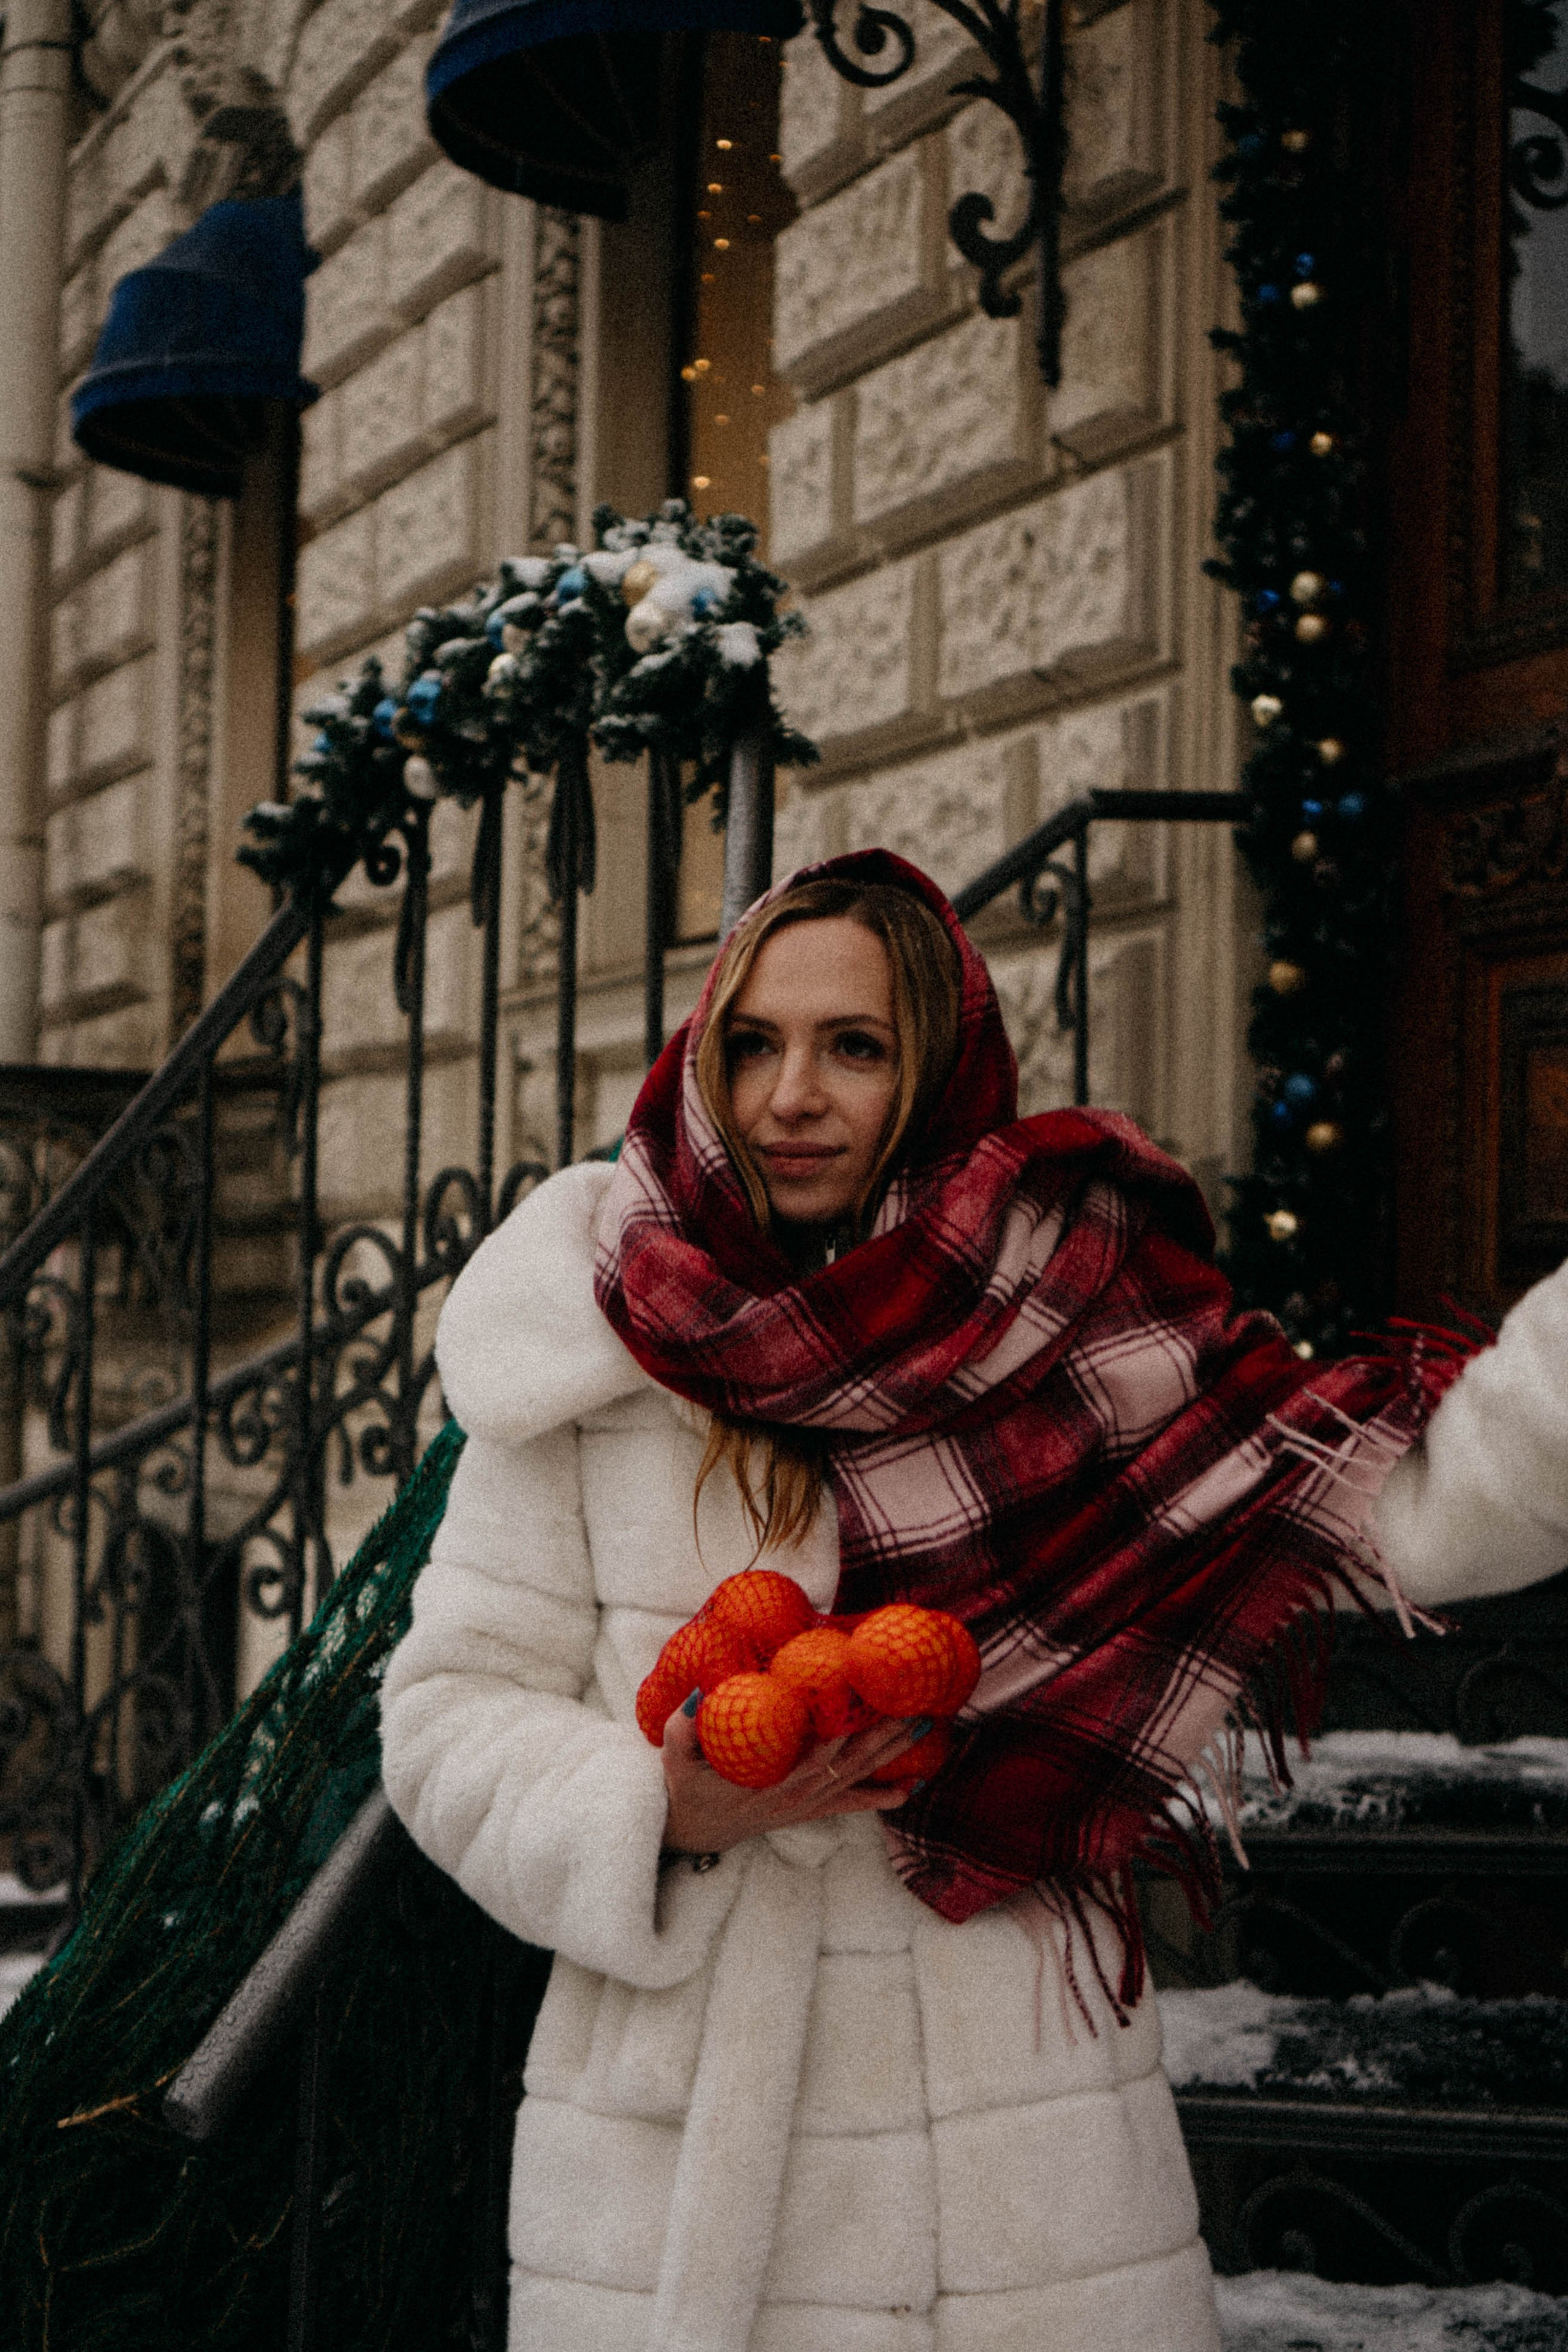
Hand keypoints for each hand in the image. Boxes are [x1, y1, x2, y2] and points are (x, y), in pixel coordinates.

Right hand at [660, 1694, 927, 1856]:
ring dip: (891, 1753)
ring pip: (856, 1776)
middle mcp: (795, 1792)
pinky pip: (850, 1804)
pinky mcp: (810, 1809)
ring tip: (922, 1727)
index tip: (864, 1699)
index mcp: (768, 1777)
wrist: (695, 1829)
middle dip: (883, 1734)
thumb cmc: (688, 1785)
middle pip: (848, 1761)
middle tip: (914, 1706)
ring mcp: (806, 1803)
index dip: (841, 1729)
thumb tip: (699, 1693)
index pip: (813, 1751)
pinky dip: (880, 1798)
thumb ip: (683, 1726)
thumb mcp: (675, 1756)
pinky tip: (909, 1789)